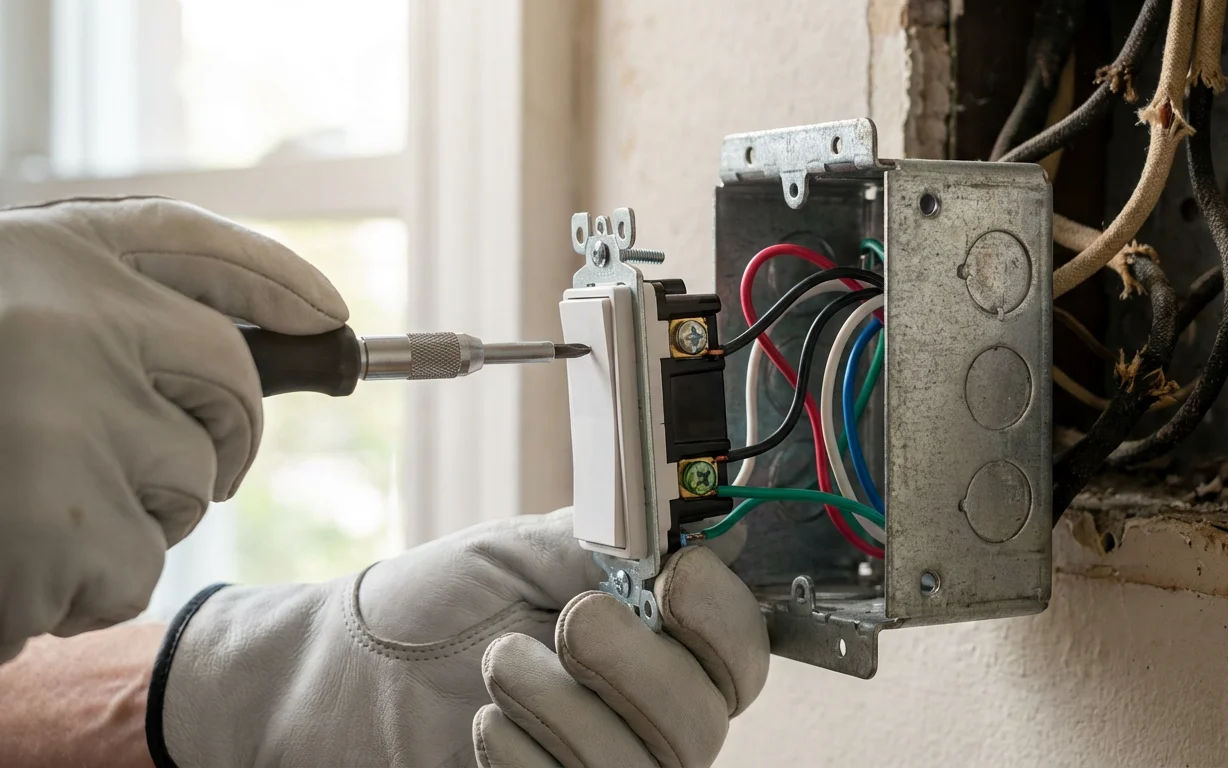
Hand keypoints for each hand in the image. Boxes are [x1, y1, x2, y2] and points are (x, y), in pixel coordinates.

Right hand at [0, 198, 347, 661]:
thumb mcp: (6, 324)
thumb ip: (97, 320)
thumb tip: (253, 353)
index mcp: (43, 253)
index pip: (198, 246)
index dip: (278, 282)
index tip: (329, 319)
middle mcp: (69, 319)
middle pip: (233, 385)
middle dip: (226, 440)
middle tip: (192, 469)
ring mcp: (66, 418)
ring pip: (186, 488)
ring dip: (131, 519)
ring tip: (27, 510)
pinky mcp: (54, 522)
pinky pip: (130, 570)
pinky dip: (78, 587)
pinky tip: (6, 559)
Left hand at [153, 509, 769, 766]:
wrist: (350, 673)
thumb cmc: (437, 607)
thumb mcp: (529, 550)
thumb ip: (618, 539)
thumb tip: (705, 524)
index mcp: (659, 639)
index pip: (741, 648)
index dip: (724, 618)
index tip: (677, 576)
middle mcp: (649, 713)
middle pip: (706, 719)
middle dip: (638, 665)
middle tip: (573, 619)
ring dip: (567, 708)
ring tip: (501, 663)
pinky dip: (531, 758)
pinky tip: (487, 726)